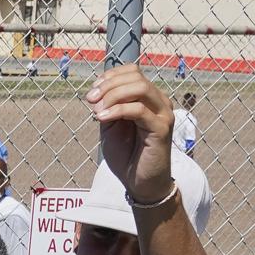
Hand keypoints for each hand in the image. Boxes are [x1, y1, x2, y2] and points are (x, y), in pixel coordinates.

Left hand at [85, 66, 175, 205]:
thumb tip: (98, 93)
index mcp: (148, 98)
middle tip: (91, 101)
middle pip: (135, 76)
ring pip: (139, 88)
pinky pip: (139, 109)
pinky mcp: (161, 128)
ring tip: (97, 112)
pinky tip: (102, 119)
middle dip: (108, 85)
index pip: (132, 71)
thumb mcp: (111, 126)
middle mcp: (159, 101)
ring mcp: (163, 113)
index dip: (110, 76)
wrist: (139, 183)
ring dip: (113, 96)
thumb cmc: (127, 155)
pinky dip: (117, 110)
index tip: (92, 93)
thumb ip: (107, 107)